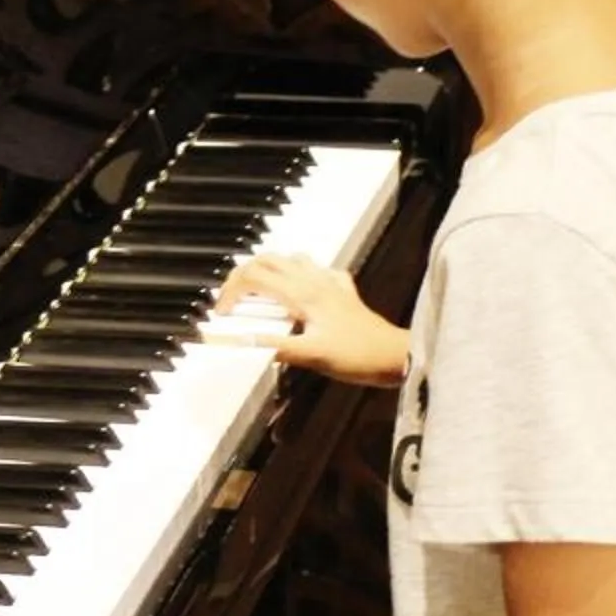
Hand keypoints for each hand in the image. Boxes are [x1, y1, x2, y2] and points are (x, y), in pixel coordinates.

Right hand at [216, 254, 408, 385]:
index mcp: (302, 293)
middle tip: (232, 298)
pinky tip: (298, 289)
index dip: (230, 292)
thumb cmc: (357, 356)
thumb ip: (273, 346)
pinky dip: (298, 274)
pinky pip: (316, 270)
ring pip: (290, 259)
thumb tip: (238, 341)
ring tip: (257, 292)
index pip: (254, 277)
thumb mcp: (310, 356)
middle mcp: (314, 281)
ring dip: (268, 269)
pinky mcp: (342, 292)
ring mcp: (329, 283)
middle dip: (243, 274)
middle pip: (267, 260)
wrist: (395, 356)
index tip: (221, 313)